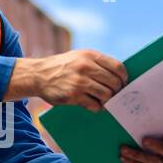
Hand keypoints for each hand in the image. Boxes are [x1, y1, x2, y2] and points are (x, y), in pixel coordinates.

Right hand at [5, 49, 127, 111]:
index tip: (123, 83)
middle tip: (115, 95)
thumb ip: (97, 63)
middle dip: (117, 91)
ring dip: (108, 100)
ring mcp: (80, 82)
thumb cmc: (62, 67)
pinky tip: (93, 105)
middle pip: (114, 82)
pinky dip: (97, 107)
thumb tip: (119, 76)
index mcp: (89, 55)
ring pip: (106, 95)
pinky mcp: (73, 96)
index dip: (124, 77)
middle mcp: (86, 67)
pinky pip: (95, 105)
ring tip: (104, 100)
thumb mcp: (79, 57)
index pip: (117, 67)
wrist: (39, 75)